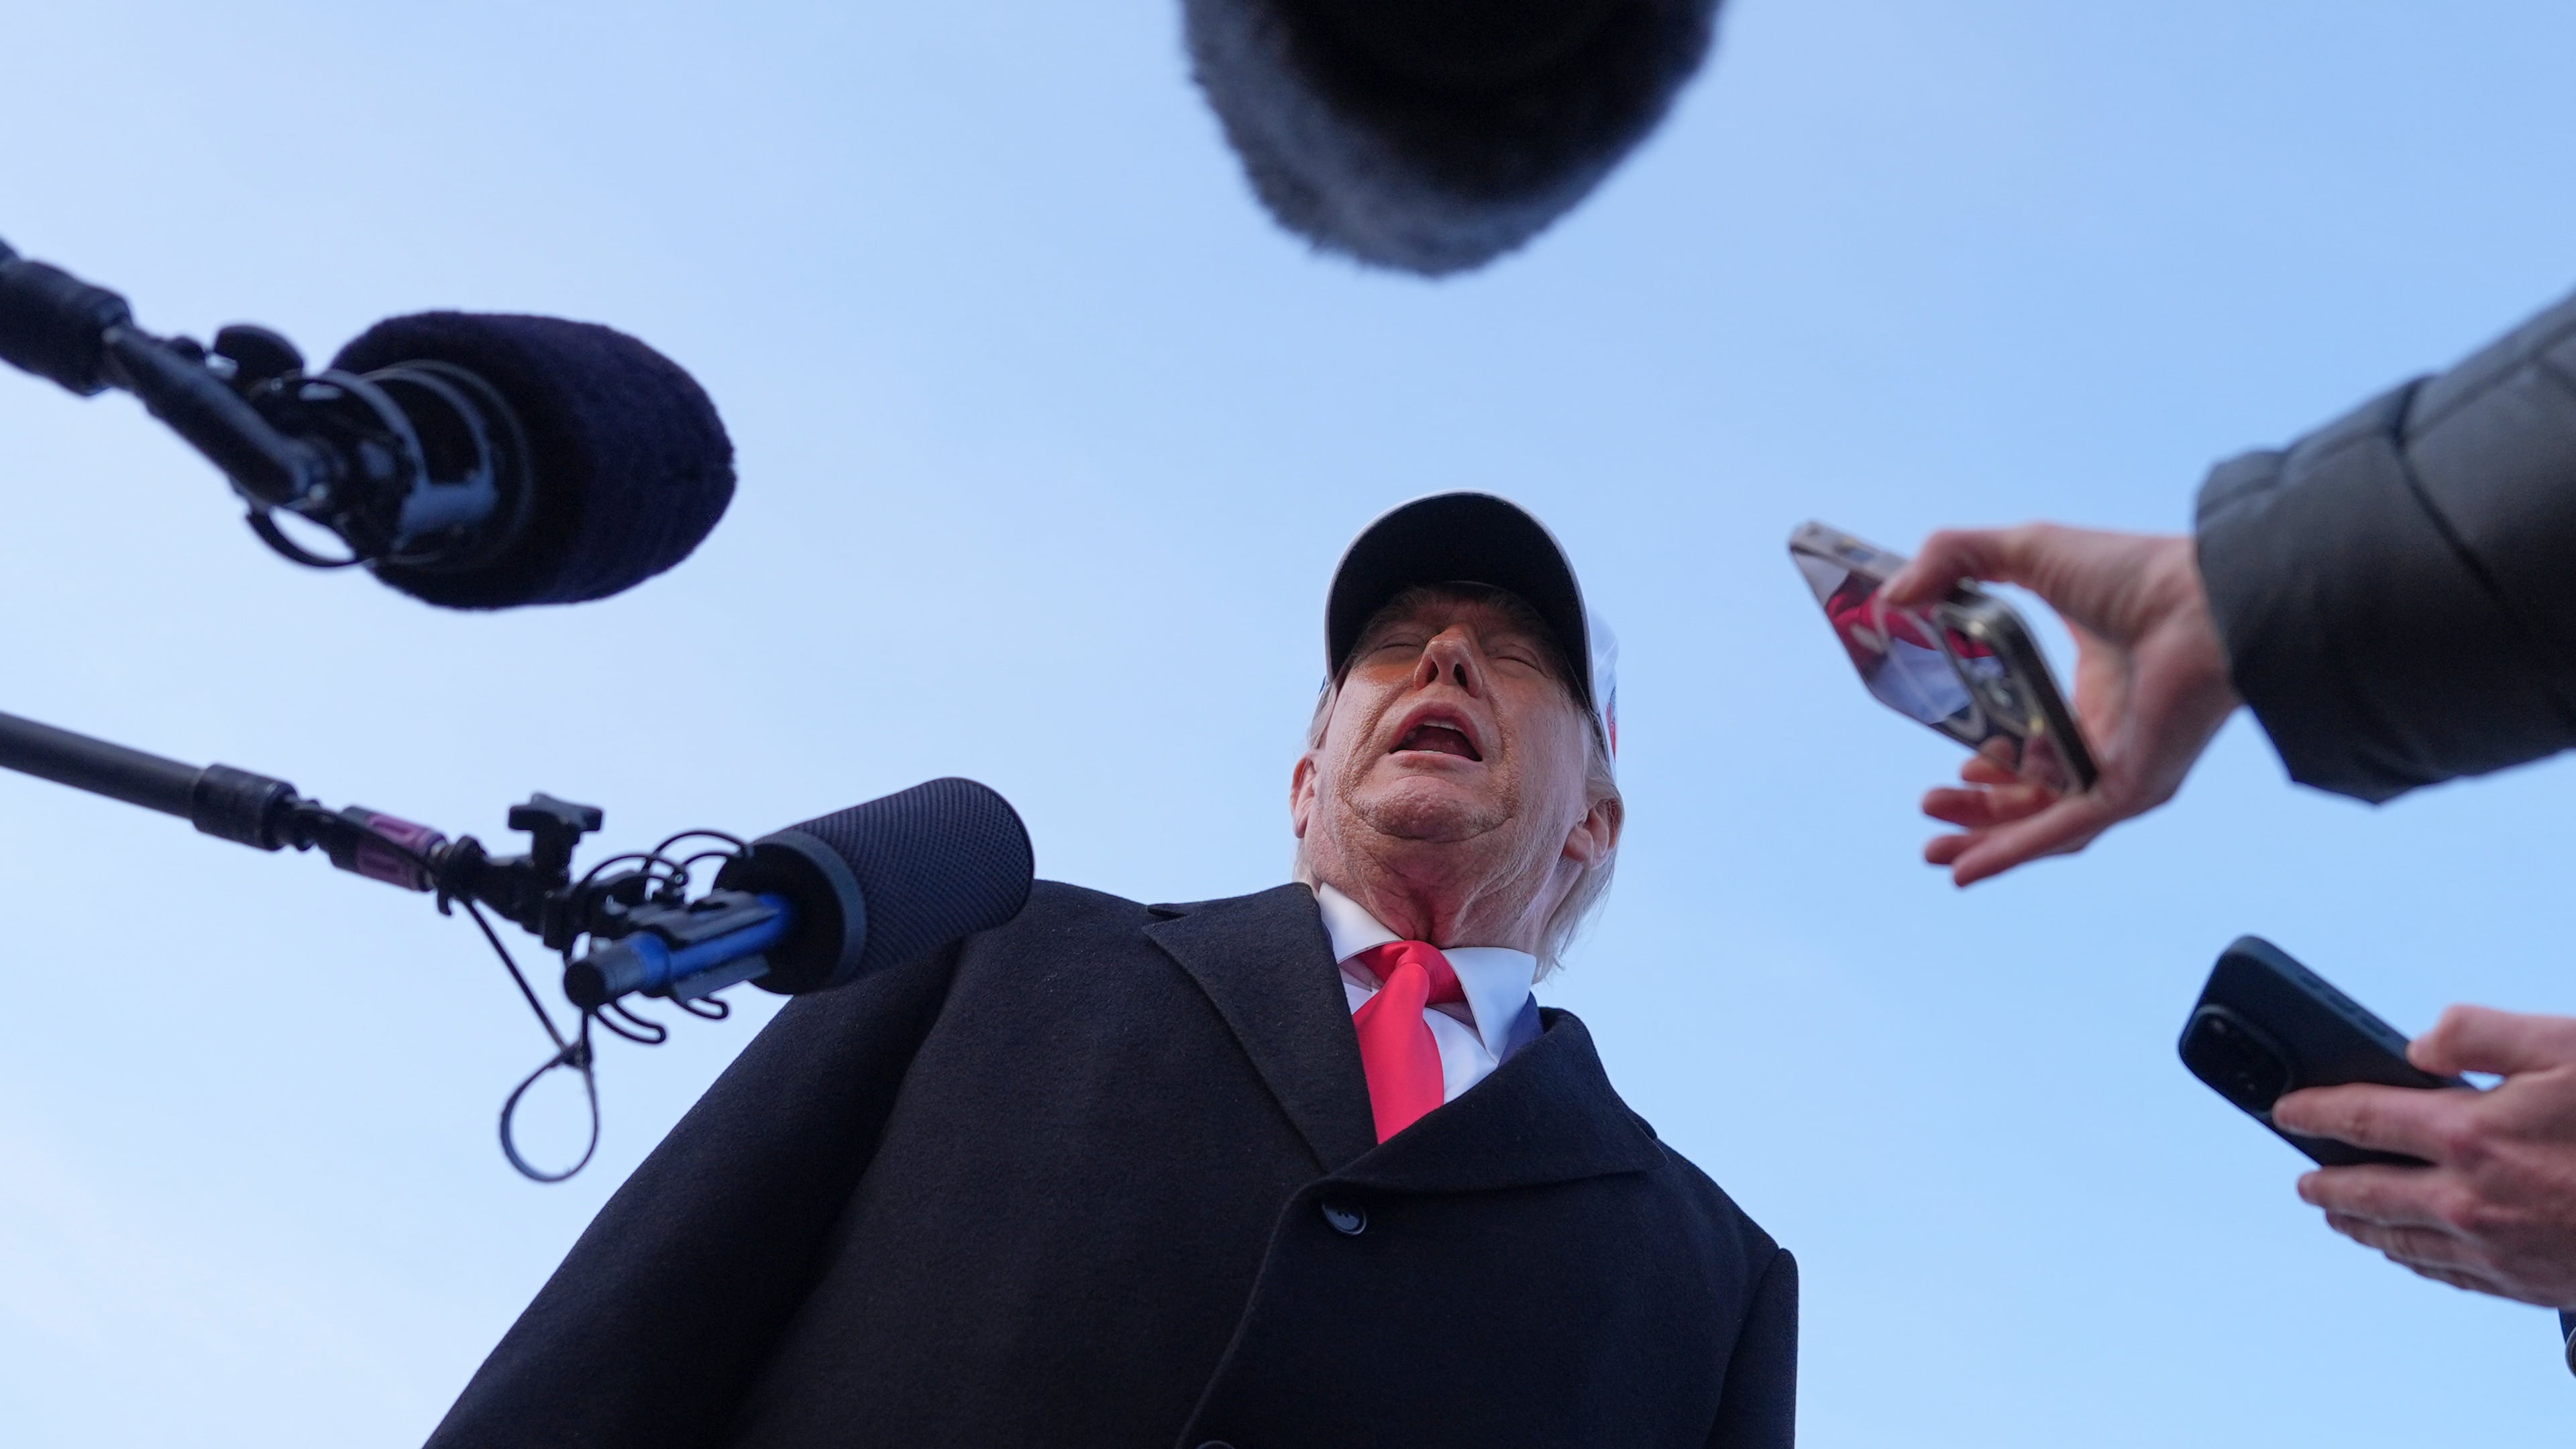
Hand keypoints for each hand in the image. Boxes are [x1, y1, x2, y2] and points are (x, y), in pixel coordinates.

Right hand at [1880, 525, 2240, 885]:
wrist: (2201, 602)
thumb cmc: (2136, 573)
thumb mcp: (2026, 550)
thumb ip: (1956, 556)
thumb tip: (1894, 594)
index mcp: (2099, 694)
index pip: (2043, 742)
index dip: (1996, 758)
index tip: (1957, 759)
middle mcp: (2111, 739)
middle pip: (2036, 795)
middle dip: (1979, 812)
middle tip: (1930, 808)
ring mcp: (2122, 769)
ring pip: (2045, 826)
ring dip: (1988, 840)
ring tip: (1936, 849)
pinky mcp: (2129, 789)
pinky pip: (2064, 833)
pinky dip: (2014, 854)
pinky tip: (1967, 871)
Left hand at [2272, 1006, 2575, 1308]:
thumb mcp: (2567, 1045)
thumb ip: (2482, 1031)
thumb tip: (2418, 1041)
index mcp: (2469, 1134)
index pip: (2361, 1119)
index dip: (2313, 1111)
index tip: (2284, 1110)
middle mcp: (2470, 1200)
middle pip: (2369, 1194)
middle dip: (2328, 1184)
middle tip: (2304, 1180)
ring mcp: (2498, 1250)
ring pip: (2405, 1242)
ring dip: (2365, 1228)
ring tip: (2342, 1218)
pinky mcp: (2529, 1284)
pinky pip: (2450, 1276)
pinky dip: (2418, 1261)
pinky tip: (2413, 1255)